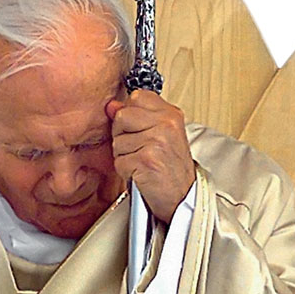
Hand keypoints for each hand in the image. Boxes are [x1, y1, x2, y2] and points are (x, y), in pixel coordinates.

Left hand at [105, 90, 194, 222]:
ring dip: (124, 156)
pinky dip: (126, 171)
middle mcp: (166, 124)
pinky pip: (119, 161)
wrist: (183, 196)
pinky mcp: (146, 160)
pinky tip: (141, 173)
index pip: (137, 97)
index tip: (141, 129)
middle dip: (123, 136)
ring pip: (117, 141)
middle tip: (141, 149)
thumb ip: (135, 117)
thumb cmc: (170, 167)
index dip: (131, 115)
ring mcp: (157, 141)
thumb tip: (111, 106)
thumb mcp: (159, 135)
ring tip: (143, 162)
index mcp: (171, 114)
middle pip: (122, 117)